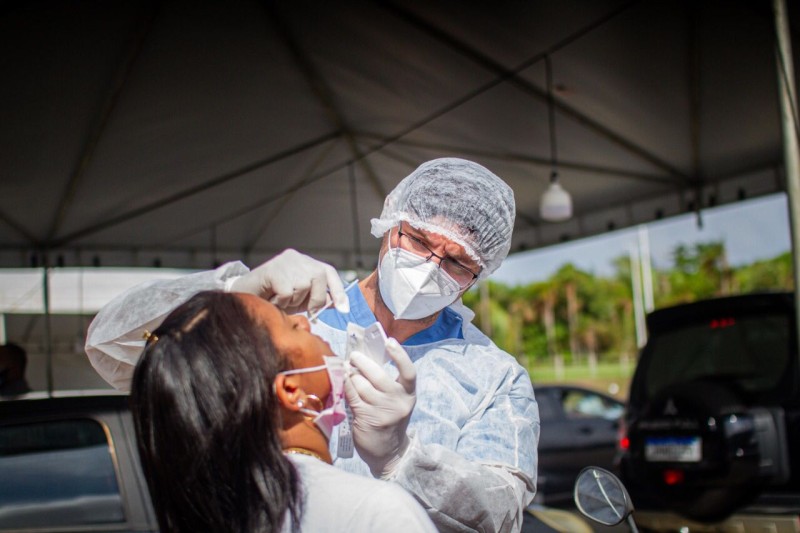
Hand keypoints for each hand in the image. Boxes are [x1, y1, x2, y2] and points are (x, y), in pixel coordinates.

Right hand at [230, 249, 348, 314]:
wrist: (242, 296)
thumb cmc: (271, 299)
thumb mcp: (299, 300)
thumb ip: (317, 299)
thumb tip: (338, 303)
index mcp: (305, 263)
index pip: (328, 272)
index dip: (338, 290)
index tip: (344, 308)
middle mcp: (296, 258)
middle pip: (319, 277)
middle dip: (315, 299)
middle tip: (299, 307)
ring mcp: (284, 261)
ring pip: (303, 285)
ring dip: (293, 301)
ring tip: (279, 300)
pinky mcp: (273, 268)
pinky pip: (288, 291)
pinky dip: (281, 301)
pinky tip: (272, 299)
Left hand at [344, 338, 415, 477]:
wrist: (388, 452)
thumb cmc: (389, 419)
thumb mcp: (396, 401)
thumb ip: (386, 383)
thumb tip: (365, 359)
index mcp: (408, 394)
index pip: (409, 371)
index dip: (400, 355)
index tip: (389, 342)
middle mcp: (398, 402)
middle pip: (378, 375)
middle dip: (363, 362)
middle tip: (354, 356)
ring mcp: (382, 411)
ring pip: (362, 384)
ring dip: (352, 375)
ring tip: (347, 371)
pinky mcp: (366, 418)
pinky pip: (352, 395)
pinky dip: (346, 385)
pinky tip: (343, 381)